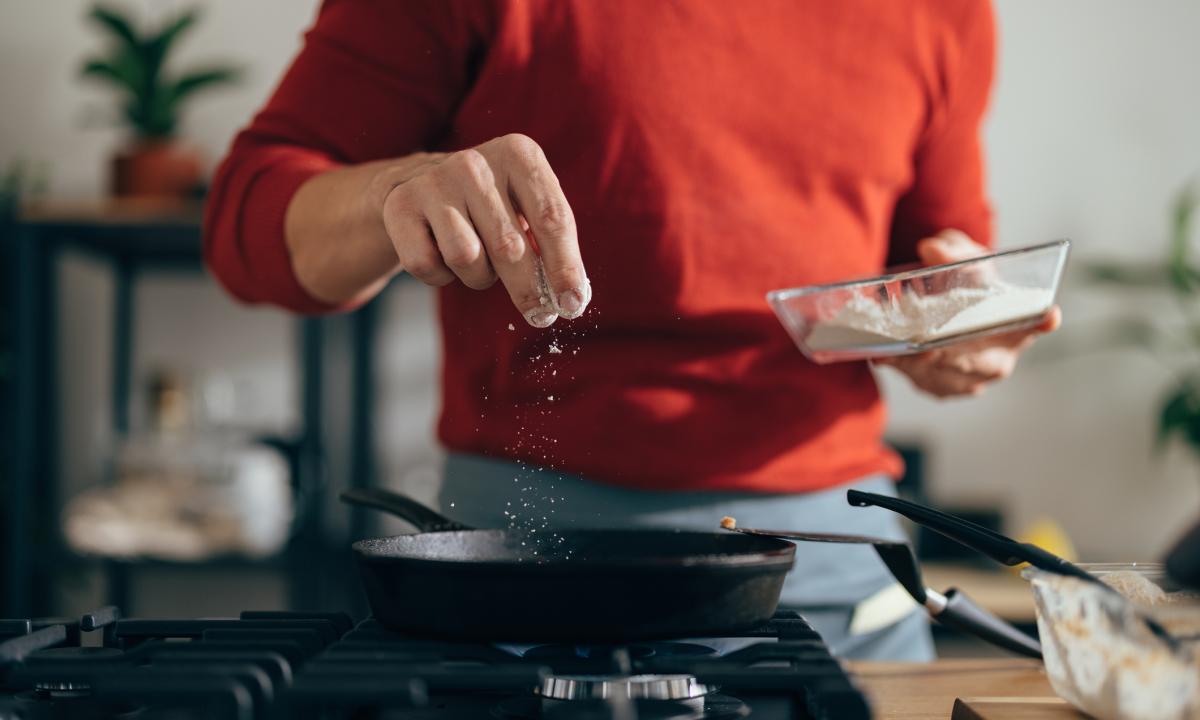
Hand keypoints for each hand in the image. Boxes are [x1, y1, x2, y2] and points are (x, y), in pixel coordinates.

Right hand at [379, 134, 589, 327]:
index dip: (565, 267)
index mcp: (519, 154)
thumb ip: (552, 245)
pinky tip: (441, 254)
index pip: (552, 219)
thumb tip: (570, 296)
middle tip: (540, 315)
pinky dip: (441, 276)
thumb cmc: (492, 206)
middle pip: (511, 247)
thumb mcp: (528, 208)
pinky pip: (429, 267)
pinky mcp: (400, 205)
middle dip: (529, 291)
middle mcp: (475, 163)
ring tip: (478, 260)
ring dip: (479, 277)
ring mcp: (434, 181)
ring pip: (468, 260)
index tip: (572, 303)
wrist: (420, 183)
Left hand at [873, 229, 1060, 397]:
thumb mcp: (963, 260)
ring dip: (919, 365)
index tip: (1049, 315)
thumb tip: (932, 250)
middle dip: (950, 355)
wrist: (947, 311)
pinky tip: (884, 355)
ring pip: (945, 376)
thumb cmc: (966, 284)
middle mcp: (999, 358)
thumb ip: (953, 251)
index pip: (1035, 324)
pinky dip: (902, 368)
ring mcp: (970, 379)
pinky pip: (921, 381)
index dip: (1041, 321)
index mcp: (1017, 325)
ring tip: (897, 350)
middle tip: (927, 347)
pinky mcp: (940, 387)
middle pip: (978, 361)